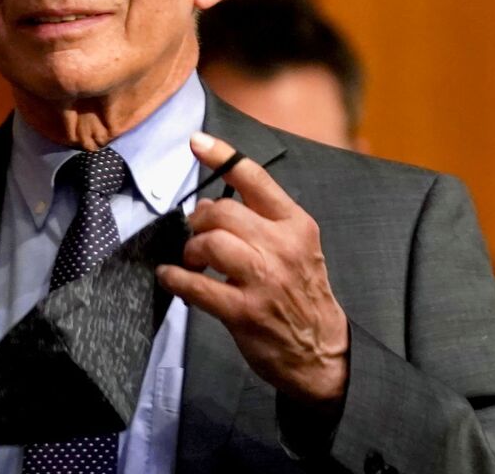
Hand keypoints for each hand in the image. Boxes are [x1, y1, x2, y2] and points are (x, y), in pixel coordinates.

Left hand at [157, 132, 349, 403]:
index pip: (256, 179)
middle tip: (195, 233)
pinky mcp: (245, 312)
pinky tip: (171, 278)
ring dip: (191, 250)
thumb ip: (263, 221)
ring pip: (211, 244)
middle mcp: (283, 248)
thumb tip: (210, 202)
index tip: (197, 141)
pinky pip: (197, 287)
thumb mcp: (298, 247)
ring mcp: (264, 281)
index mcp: (296, 225)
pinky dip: (176, 279)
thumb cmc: (303, 294)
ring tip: (192, 260)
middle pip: (223, 211)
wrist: (323, 352)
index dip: (223, 156)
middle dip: (199, 220)